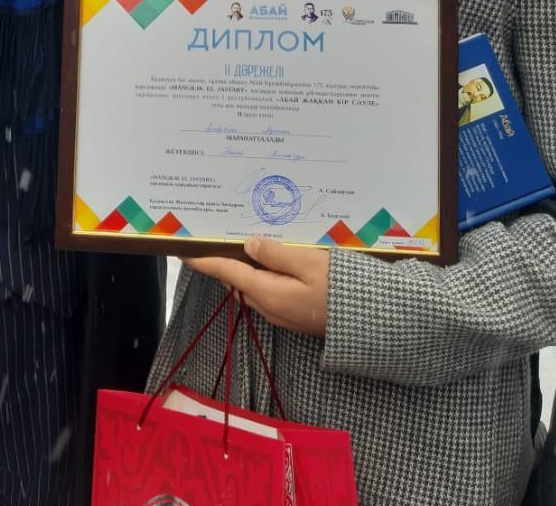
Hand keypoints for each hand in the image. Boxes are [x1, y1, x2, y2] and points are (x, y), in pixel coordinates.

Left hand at [186, 236, 330, 336]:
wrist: (371, 321)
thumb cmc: (341, 289)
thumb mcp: (308, 263)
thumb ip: (274, 253)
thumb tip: (247, 244)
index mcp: (267, 292)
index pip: (226, 273)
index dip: (204, 260)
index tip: (184, 250)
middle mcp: (268, 306)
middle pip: (237, 279)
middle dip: (225, 259)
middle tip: (218, 233)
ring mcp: (281, 312)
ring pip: (252, 285)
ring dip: (245, 266)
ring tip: (243, 239)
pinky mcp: (293, 312)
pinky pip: (268, 289)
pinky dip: (262, 273)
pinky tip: (271, 257)